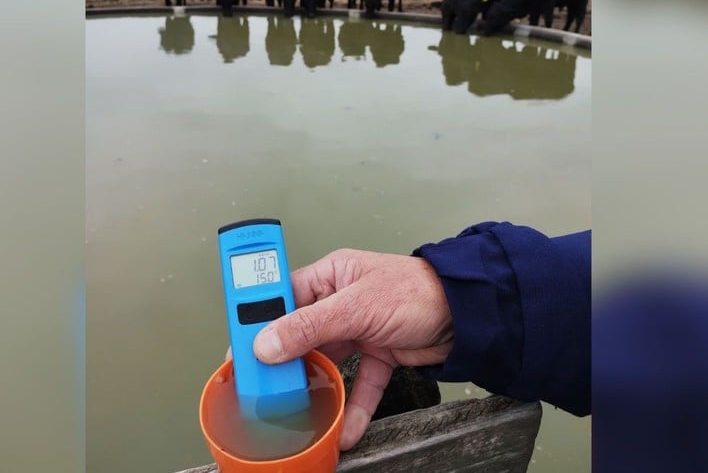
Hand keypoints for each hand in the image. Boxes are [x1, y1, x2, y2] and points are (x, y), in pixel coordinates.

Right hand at [252, 249, 452, 449]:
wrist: (468, 314)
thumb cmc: (416, 291)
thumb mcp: (357, 307)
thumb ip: (310, 326)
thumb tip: (265, 344)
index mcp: (330, 276)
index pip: (282, 296)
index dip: (258, 319)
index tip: (238, 347)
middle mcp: (340, 301)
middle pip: (300, 334)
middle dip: (284, 362)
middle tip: (262, 388)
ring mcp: (359, 329)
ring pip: (328, 362)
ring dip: (317, 388)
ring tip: (296, 413)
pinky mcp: (379, 354)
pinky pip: (360, 383)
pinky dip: (354, 407)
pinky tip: (345, 431)